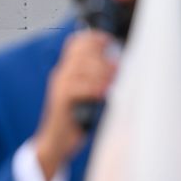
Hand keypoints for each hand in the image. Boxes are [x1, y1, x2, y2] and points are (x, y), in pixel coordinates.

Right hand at [35, 30, 116, 180]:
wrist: (58, 142)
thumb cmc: (77, 119)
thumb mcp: (90, 95)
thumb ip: (99, 80)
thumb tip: (122, 69)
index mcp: (68, 70)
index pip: (76, 44)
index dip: (93, 39)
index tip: (110, 41)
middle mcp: (61, 74)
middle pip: (81, 54)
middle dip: (102, 58)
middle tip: (118, 68)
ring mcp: (59, 87)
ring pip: (79, 69)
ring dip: (100, 72)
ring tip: (114, 80)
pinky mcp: (59, 101)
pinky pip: (75, 88)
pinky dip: (92, 88)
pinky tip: (104, 93)